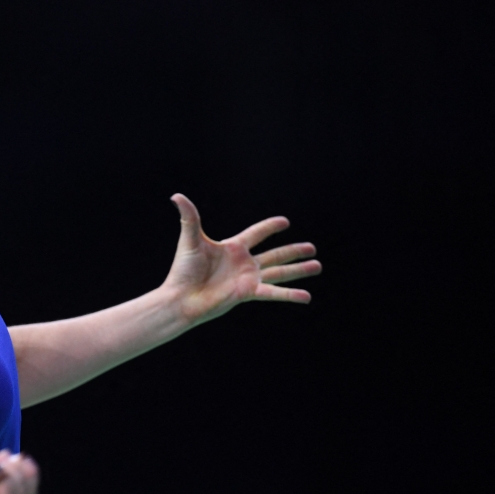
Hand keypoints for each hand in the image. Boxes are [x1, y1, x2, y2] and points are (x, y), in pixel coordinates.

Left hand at [163, 193, 321, 324]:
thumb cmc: (182, 271)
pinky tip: (306, 297)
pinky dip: (290, 295)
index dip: (270, 227)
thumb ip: (189, 217)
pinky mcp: (247, 293)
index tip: (285, 222)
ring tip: (317, 266)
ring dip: (298, 270)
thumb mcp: (190, 240)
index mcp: (232, 248)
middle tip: (312, 248)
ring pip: (279, 272)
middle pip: (275, 255)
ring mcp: (247, 279)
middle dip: (293, 251)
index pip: (256, 234)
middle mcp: (243, 263)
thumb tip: (176, 195)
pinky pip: (273, 292)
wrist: (180, 298)